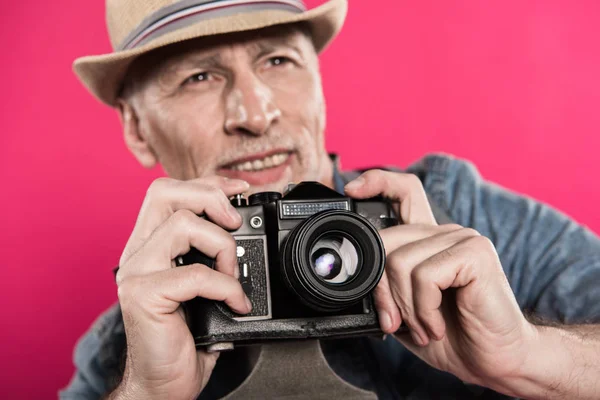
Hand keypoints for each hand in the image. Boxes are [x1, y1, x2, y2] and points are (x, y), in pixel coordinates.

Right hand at [113, 177, 252, 399]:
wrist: (162, 384)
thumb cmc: (183, 339)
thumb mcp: (202, 289)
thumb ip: (210, 258)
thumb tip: (244, 235)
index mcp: (150, 246)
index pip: (170, 192)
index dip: (207, 184)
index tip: (239, 190)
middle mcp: (138, 253)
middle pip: (165, 192)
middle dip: (210, 197)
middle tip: (234, 224)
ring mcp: (137, 272)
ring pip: (182, 225)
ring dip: (222, 247)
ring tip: (232, 276)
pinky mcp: (143, 295)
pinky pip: (197, 274)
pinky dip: (227, 287)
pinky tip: (236, 305)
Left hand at [345, 170, 536, 391]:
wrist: (494, 360)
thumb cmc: (451, 335)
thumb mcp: (403, 311)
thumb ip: (384, 289)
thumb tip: (355, 279)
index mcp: (427, 240)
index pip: (404, 191)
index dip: (376, 181)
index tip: (352, 189)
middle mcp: (445, 232)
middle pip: (386, 241)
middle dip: (381, 291)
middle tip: (395, 322)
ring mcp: (463, 238)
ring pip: (400, 262)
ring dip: (405, 308)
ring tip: (423, 327)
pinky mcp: (476, 253)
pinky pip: (425, 276)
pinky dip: (423, 309)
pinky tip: (437, 325)